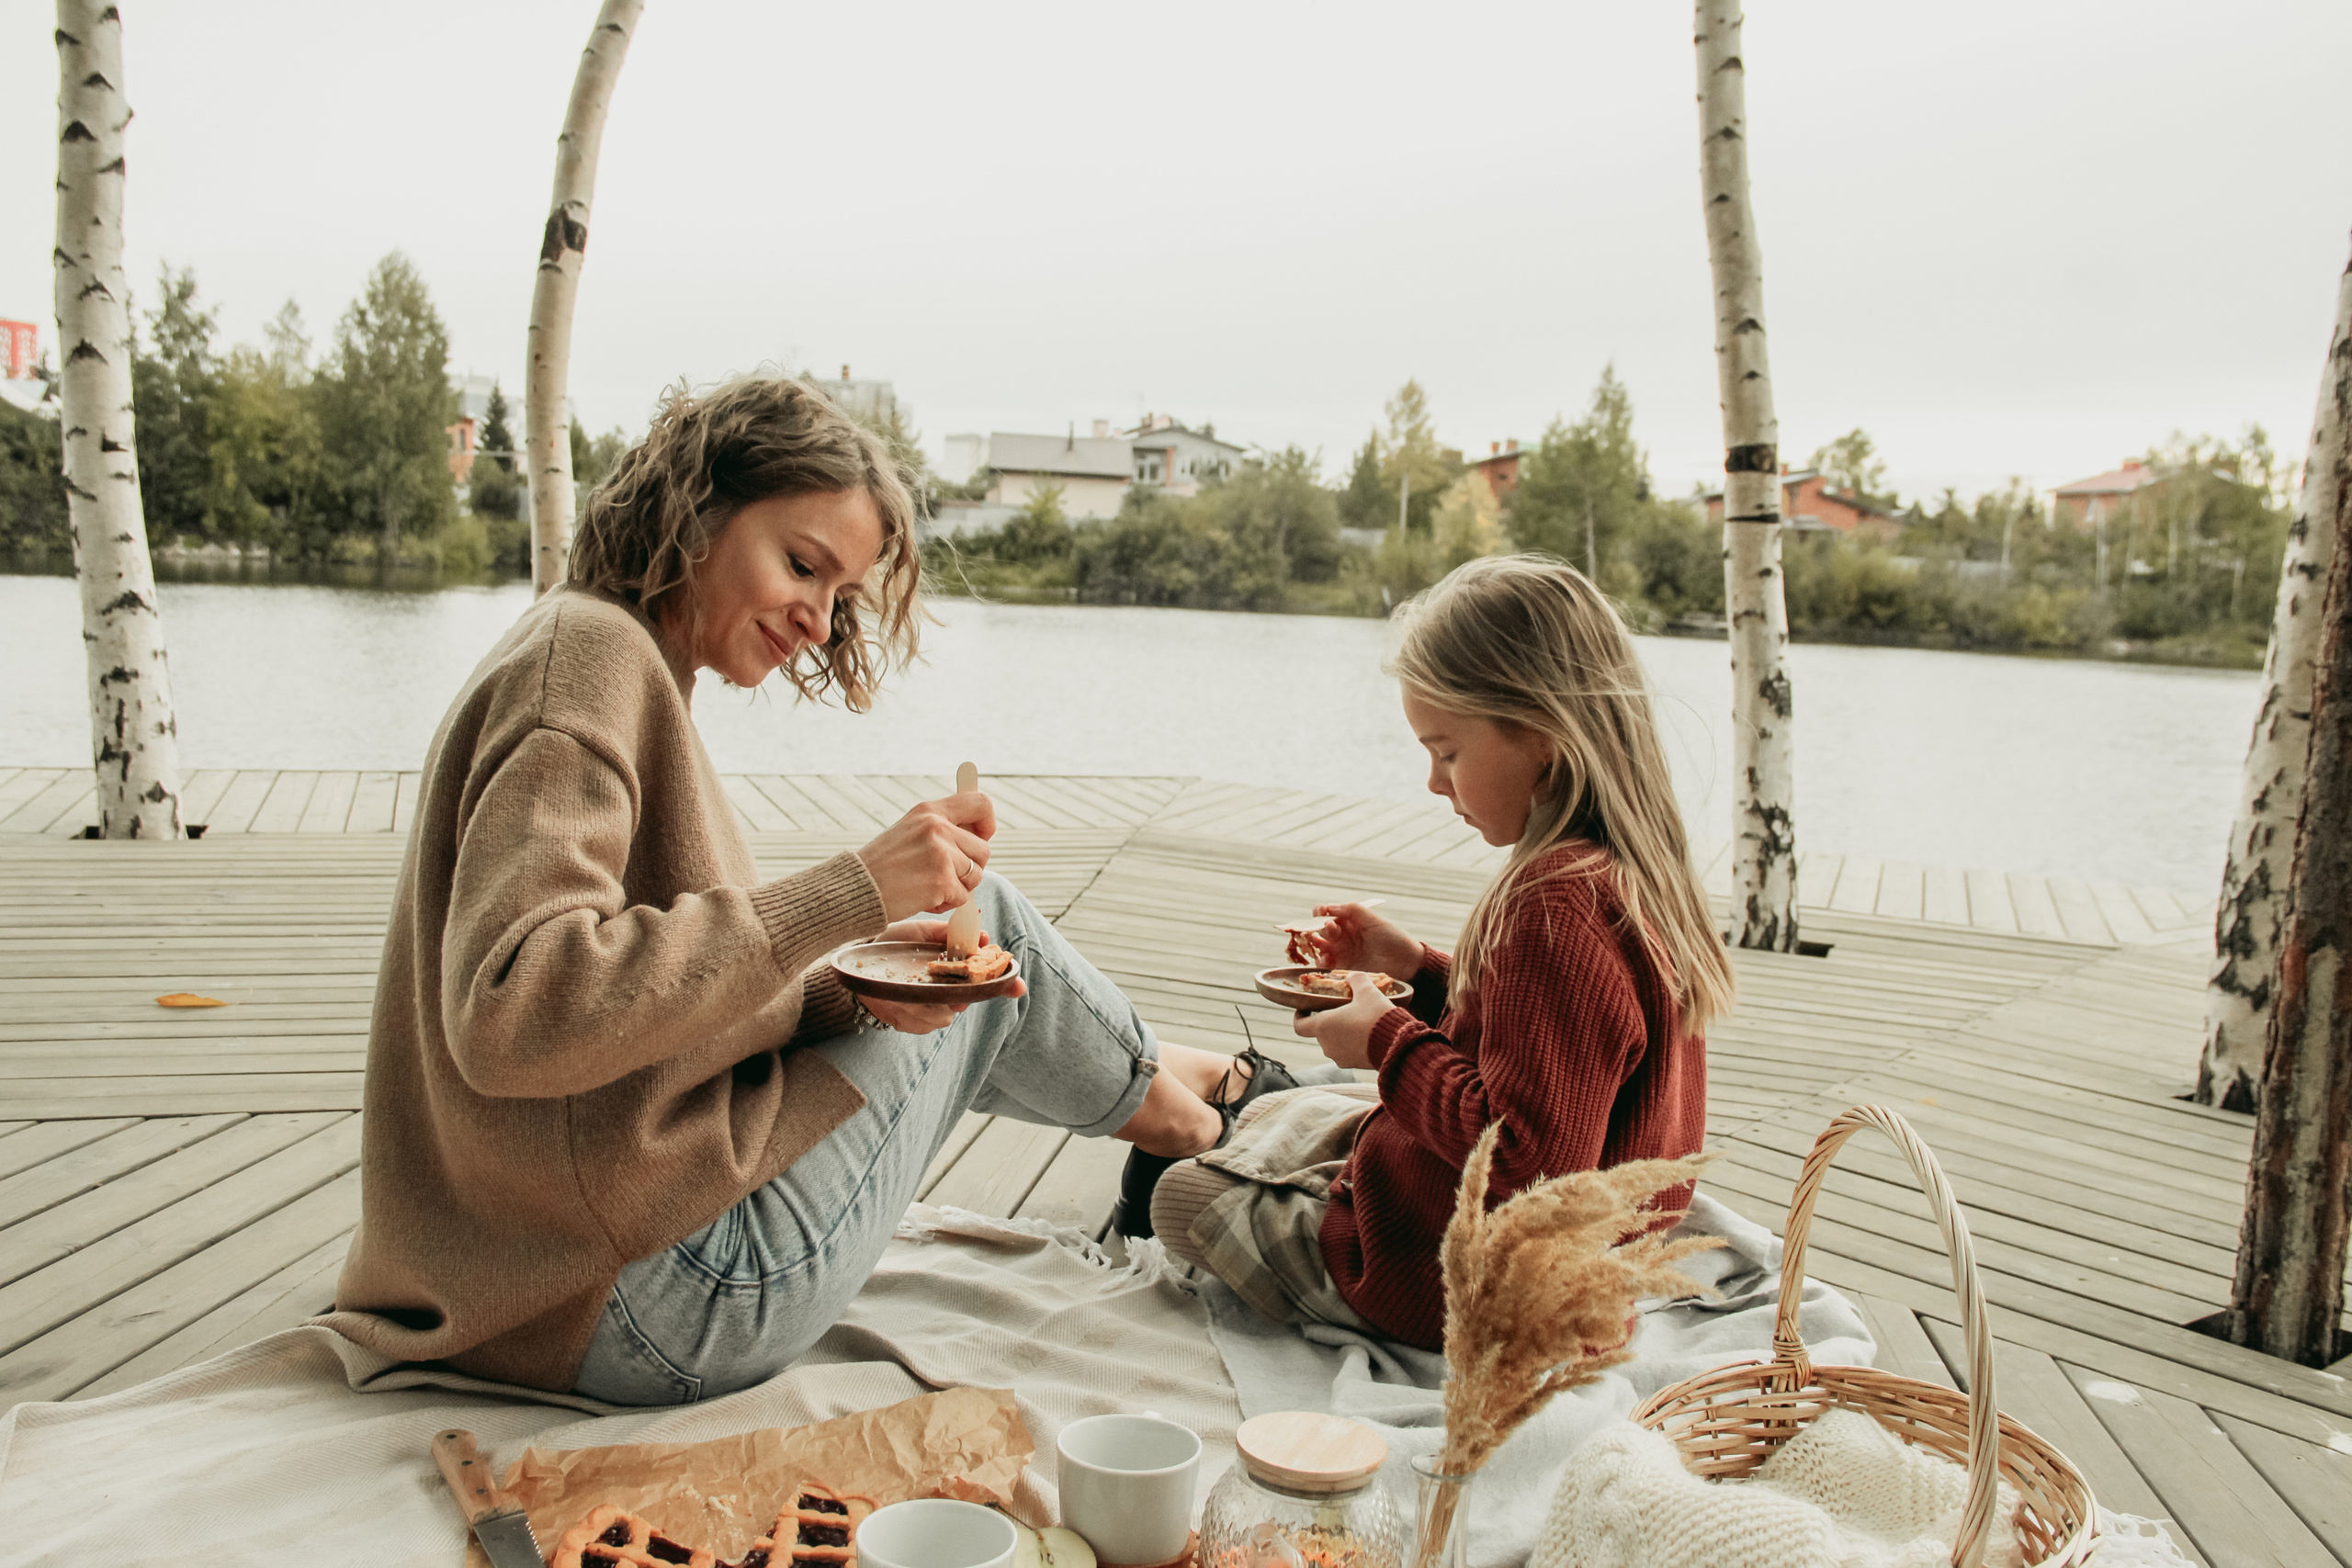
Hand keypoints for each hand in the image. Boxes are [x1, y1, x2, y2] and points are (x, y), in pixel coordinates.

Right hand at [856, 791, 997, 921]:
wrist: (856, 889)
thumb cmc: (883, 864)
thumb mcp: (910, 830)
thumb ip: (942, 828)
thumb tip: (981, 834)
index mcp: (930, 811)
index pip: (981, 802)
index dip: (987, 823)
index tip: (981, 837)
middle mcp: (938, 827)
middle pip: (983, 850)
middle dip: (970, 867)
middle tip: (942, 874)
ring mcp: (941, 854)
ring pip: (976, 875)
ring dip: (958, 887)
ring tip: (928, 886)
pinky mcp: (942, 881)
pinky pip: (963, 897)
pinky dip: (946, 903)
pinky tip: (923, 898)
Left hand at [860, 917, 1026, 1033]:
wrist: (860, 962)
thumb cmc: (893, 944)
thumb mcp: (920, 931)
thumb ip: (948, 932)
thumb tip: (978, 928)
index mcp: (956, 970)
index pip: (989, 978)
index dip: (1006, 983)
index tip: (1017, 984)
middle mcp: (948, 993)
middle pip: (969, 1001)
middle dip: (963, 994)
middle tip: (955, 989)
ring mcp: (932, 1011)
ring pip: (946, 1015)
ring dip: (930, 1002)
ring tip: (911, 988)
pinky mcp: (913, 1023)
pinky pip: (923, 1025)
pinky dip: (910, 1012)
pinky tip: (898, 1000)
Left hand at [1291, 972, 1395, 1070]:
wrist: (1397, 1044)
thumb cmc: (1376, 1016)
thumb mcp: (1367, 991)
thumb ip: (1355, 979)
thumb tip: (1350, 976)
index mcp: (1323, 1026)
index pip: (1299, 1026)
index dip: (1300, 1016)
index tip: (1306, 1009)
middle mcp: (1327, 1045)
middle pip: (1321, 1031)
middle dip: (1330, 1021)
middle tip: (1344, 1009)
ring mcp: (1340, 1057)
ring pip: (1335, 1042)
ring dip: (1342, 1032)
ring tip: (1359, 1021)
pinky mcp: (1354, 1065)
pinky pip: (1348, 1051)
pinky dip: (1353, 1043)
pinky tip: (1368, 1034)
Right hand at [1299, 902, 1421, 980]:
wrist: (1406, 963)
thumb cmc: (1393, 938)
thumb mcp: (1373, 919)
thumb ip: (1352, 909)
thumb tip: (1329, 908)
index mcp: (1349, 921)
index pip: (1327, 914)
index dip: (1319, 912)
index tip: (1320, 912)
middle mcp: (1343, 936)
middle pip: (1320, 930)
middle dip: (1320, 928)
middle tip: (1331, 929)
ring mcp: (1342, 952)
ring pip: (1319, 947)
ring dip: (1317, 944)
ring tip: (1325, 946)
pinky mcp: (1342, 968)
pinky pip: (1324, 964)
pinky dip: (1320, 961)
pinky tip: (1327, 959)